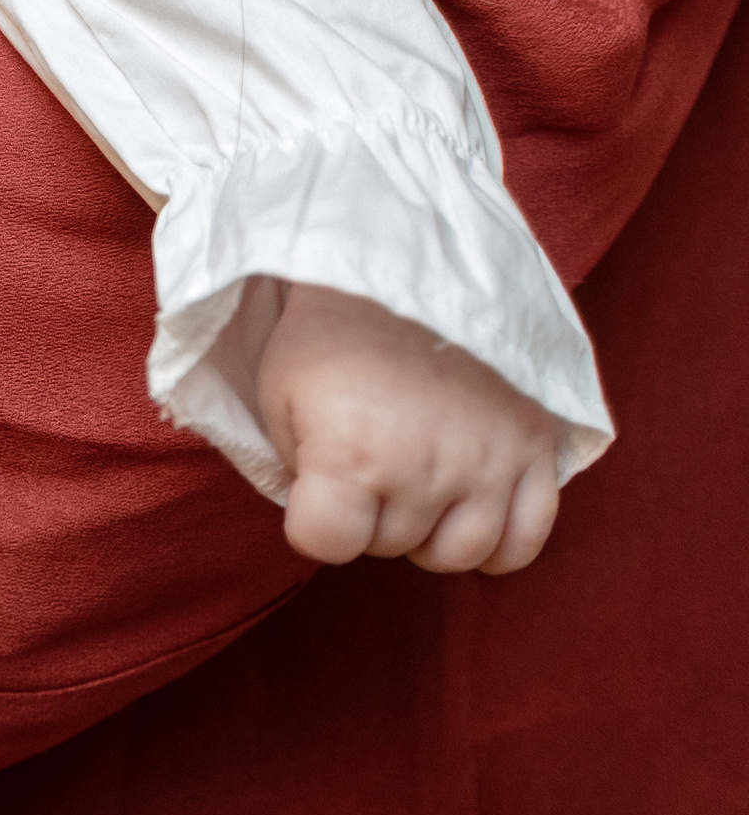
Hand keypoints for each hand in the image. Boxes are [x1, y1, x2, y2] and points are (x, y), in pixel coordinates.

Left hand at [255, 281, 560, 575]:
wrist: (409, 261)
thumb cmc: (332, 330)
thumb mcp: (280, 391)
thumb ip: (299, 466)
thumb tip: (332, 516)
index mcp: (353, 454)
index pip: (328, 544)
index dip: (316, 520)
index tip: (317, 486)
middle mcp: (425, 469)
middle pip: (391, 545)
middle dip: (372, 514)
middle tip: (369, 459)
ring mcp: (488, 462)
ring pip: (460, 554)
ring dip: (431, 531)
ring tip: (416, 483)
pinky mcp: (534, 449)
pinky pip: (526, 541)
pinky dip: (499, 542)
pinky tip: (472, 509)